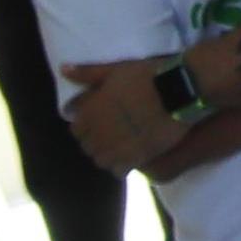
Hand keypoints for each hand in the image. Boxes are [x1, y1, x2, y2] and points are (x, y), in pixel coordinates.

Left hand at [60, 58, 187, 170]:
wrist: (177, 90)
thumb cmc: (145, 76)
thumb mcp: (114, 70)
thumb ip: (87, 73)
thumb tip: (63, 69)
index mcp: (89, 113)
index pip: (76, 129)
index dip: (86, 126)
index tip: (96, 121)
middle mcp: (97, 134)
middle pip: (87, 146)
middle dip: (96, 140)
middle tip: (111, 132)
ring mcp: (115, 148)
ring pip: (100, 160)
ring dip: (107, 154)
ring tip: (120, 145)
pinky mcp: (134, 158)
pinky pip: (118, 170)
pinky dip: (120, 166)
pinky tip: (130, 156)